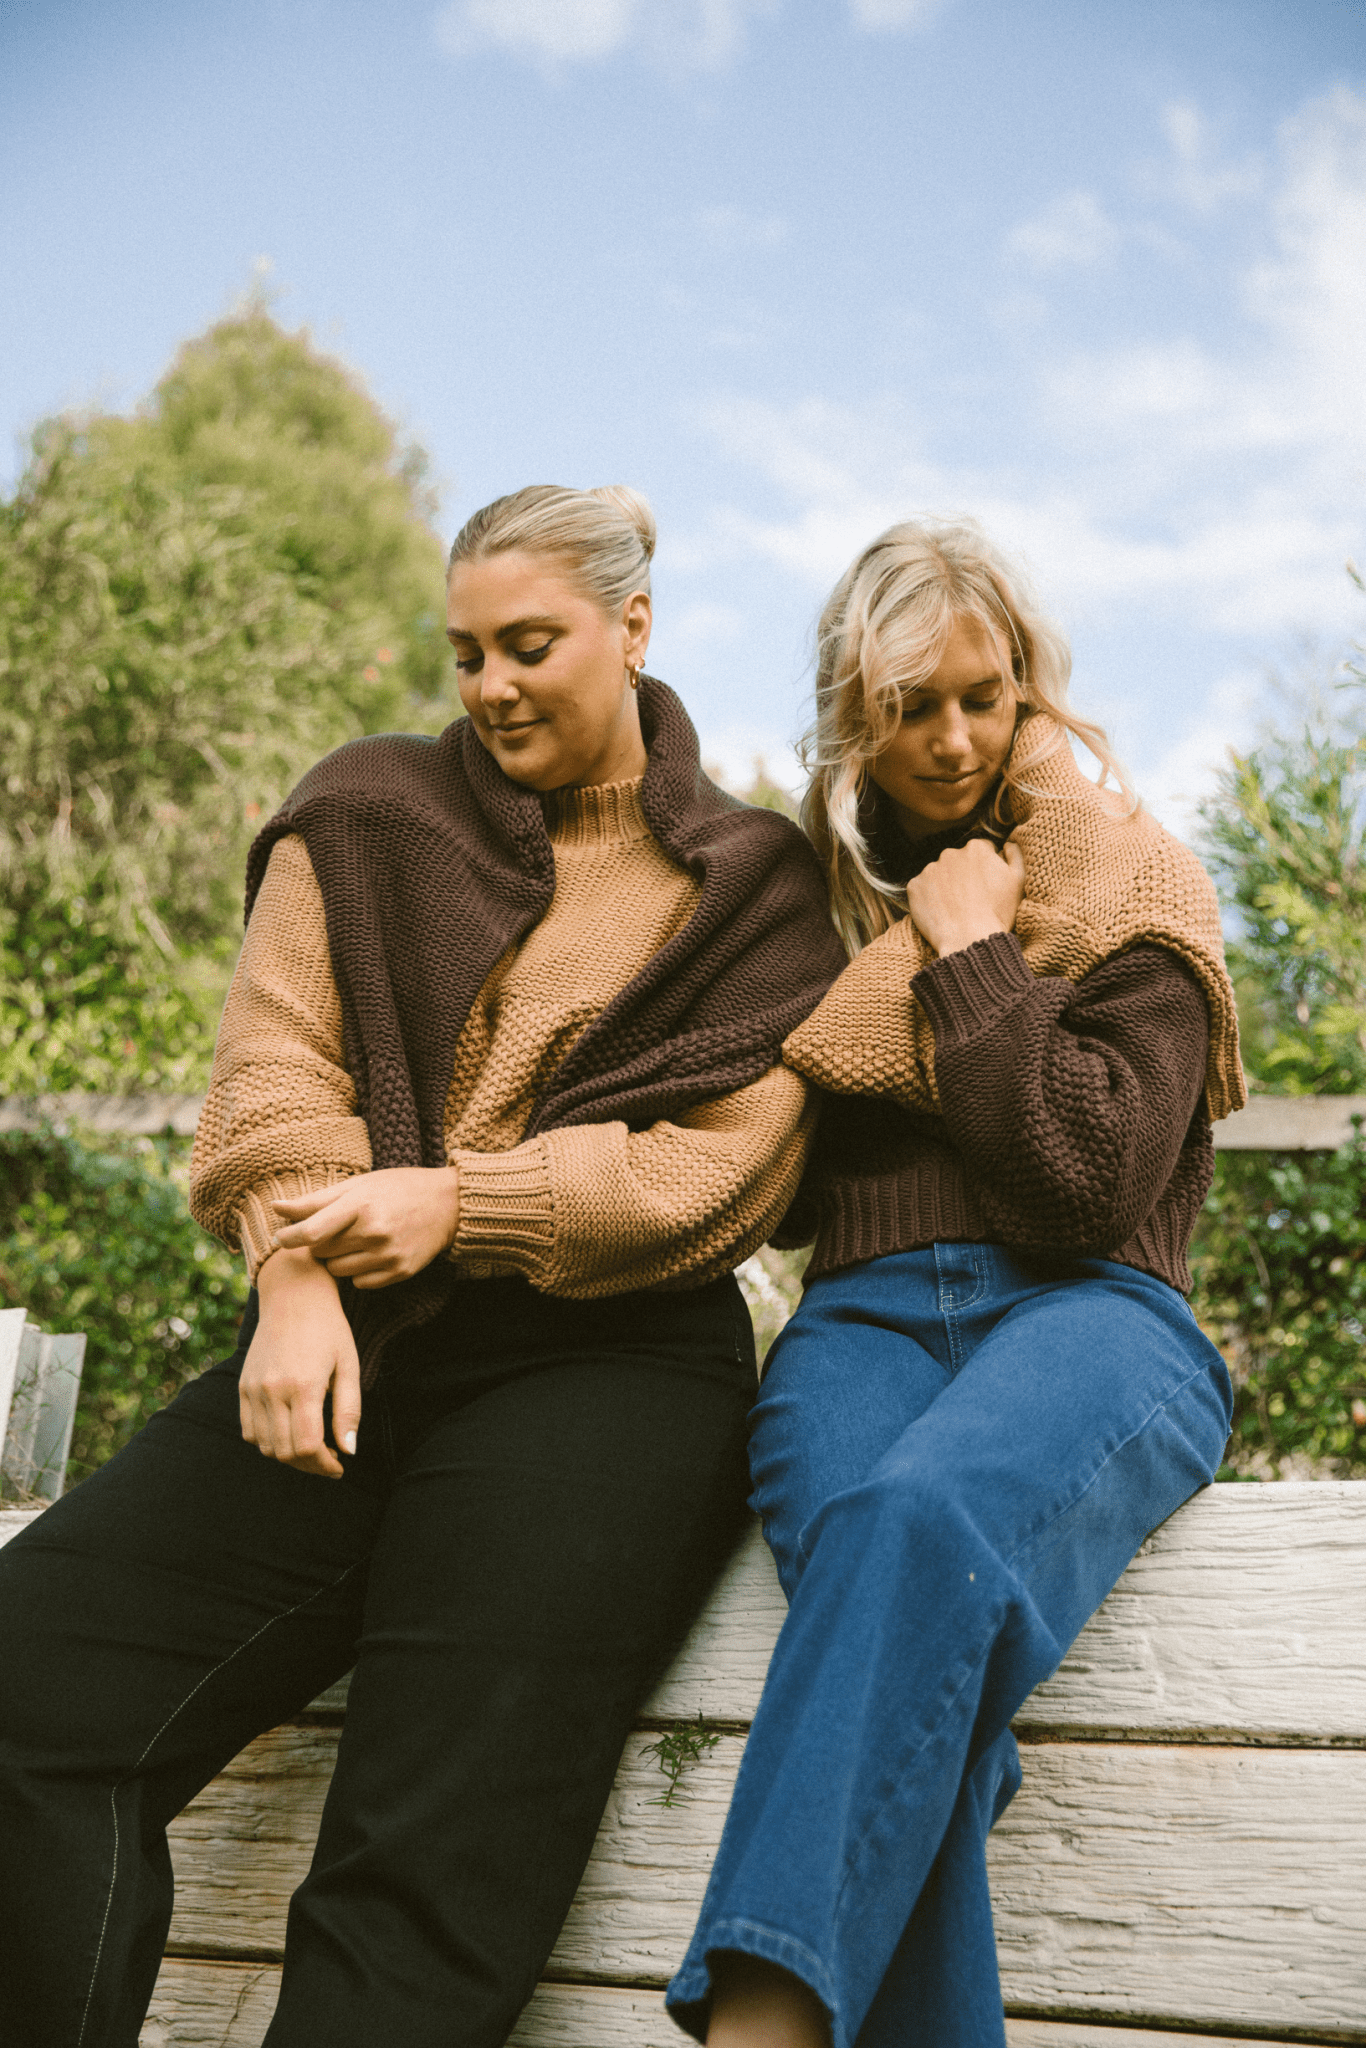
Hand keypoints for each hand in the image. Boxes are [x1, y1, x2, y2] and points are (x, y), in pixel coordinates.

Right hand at [241, 1249, 359, 1478]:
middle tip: (329, 1459)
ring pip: (265, 1446)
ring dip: (289, 1455)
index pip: (307, 1447)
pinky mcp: (243, 1386)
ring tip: (312, 1446)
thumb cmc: (329, 1329)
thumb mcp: (350, 1365)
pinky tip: (289, 1431)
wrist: (294, 1295)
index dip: (324, 1465)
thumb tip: (350, 1451)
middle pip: (285, 1452)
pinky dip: (268, 1441)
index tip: (340, 1465)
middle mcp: (272, 1390)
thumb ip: (349, 1410)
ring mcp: (253, 1389)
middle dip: (310, 1465)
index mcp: (303, 1385)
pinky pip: (249, 1431)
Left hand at [271, 1165, 460, 1288]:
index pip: (311, 1232)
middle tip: (335, 1230)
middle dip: (320, 1243)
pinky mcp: (400, 1272)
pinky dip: (359, 1272)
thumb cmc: (395, 1189)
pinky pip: (360, 1283)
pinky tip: (372, 1253)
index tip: (281, 1238)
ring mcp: (388, 1254)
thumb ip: (315, 1200)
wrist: (447, 1205)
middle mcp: (374, 1231)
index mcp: (360, 1204)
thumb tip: (275, 1207)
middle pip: (321, 1252)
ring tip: (355, 1240)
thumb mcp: (357, 1185)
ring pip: (338, 1271)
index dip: (289, 1238)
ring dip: (338, 1259)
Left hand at [905, 838, 1025, 957]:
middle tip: (971, 899)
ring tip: (956, 907)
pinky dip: (929, 897)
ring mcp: (930, 869)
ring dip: (946, 885)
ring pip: (939, 874)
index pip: (982, 851)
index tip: (987, 886)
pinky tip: (941, 911)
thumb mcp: (1019, 880)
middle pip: (958, 860)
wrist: (968, 939)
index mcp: (976, 848)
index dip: (986, 868)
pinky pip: (922, 888)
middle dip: (964, 874)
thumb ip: (1016, 854)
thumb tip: (1007, 843)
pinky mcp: (915, 886)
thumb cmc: (998, 912)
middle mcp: (950, 853)